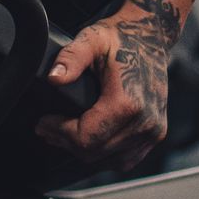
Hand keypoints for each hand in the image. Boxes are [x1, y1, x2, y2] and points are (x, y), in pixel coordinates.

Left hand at [34, 2, 177, 170]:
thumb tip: (53, 78)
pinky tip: (88, 140)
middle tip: (47, 129)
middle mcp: (145, 122)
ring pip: (109, 161)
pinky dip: (104, 155)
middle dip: (66, 143)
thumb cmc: (122, 38)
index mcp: (129, 103)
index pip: (86, 138)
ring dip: (84, 151)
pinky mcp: (155, 134)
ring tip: (63, 135)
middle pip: (95, 153)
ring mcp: (153, 131)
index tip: (43, 122)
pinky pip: (125, 159)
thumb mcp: (92, 39)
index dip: (59, 133)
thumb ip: (71, 57)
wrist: (151, 37)